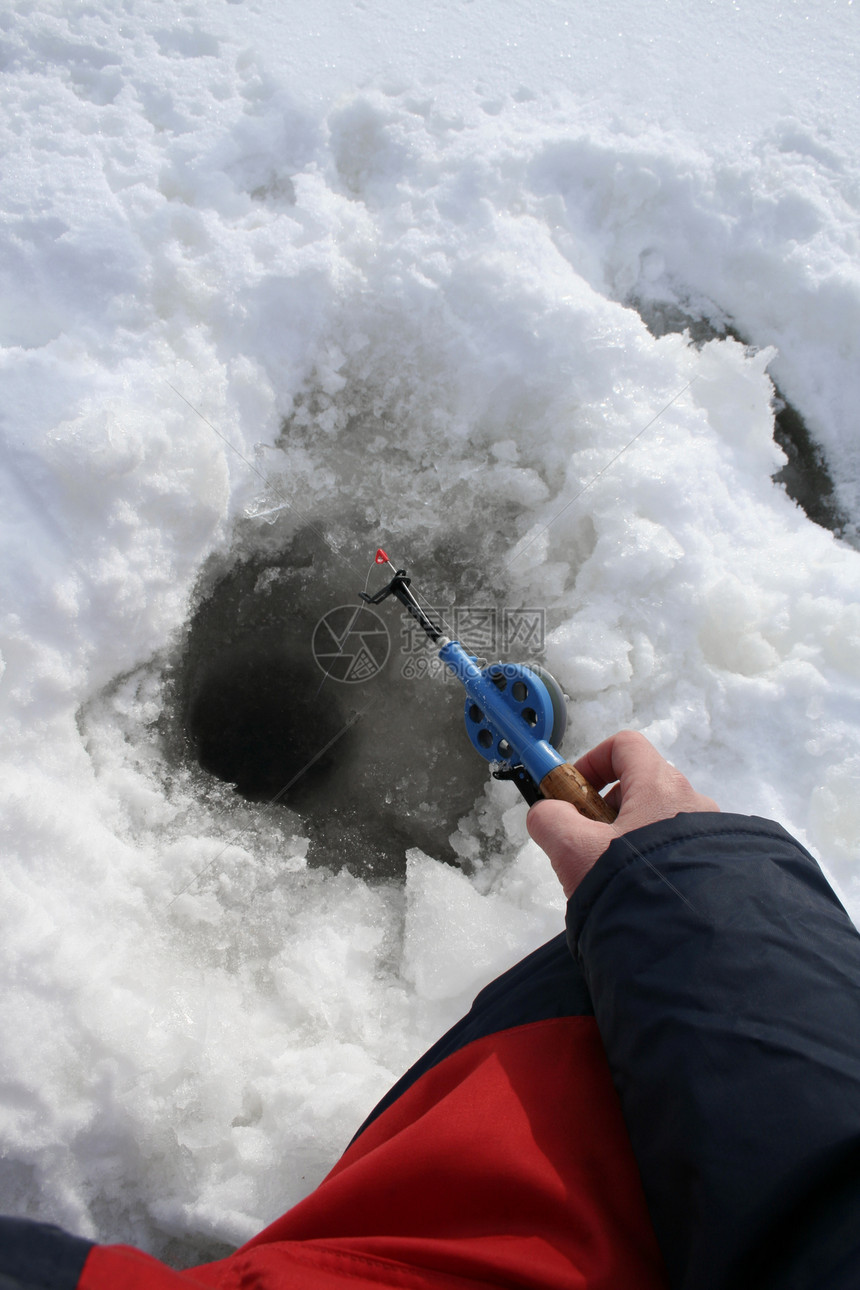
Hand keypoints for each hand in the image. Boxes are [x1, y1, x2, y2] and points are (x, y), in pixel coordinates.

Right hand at [527, 730, 719, 897]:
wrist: (688, 945)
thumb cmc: (630, 885)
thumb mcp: (573, 850)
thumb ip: (550, 820)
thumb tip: (545, 814)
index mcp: (660, 786)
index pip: (625, 746)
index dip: (591, 761)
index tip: (573, 792)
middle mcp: (691, 802)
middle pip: (640, 784)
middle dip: (604, 807)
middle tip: (585, 840)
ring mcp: (707, 834)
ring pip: (656, 820)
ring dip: (626, 836)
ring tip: (609, 872)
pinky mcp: (715, 865)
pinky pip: (675, 848)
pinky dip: (650, 858)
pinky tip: (635, 890)